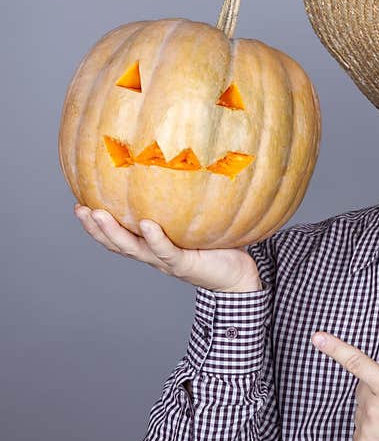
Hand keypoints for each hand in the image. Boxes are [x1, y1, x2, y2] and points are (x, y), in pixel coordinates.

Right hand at [73, 204, 262, 291]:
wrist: (238, 277)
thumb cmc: (218, 246)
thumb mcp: (196, 222)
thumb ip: (184, 202)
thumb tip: (181, 164)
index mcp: (151, 244)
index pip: (118, 234)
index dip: (96, 224)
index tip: (78, 204)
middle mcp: (153, 254)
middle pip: (116, 243)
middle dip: (95, 227)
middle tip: (80, 209)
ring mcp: (166, 261)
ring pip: (133, 248)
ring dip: (113, 232)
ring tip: (98, 214)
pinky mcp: (184, 264)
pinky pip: (165, 251)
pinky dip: (154, 238)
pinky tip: (145, 224)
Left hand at [311, 331, 378, 440]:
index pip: (359, 364)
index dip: (336, 348)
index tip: (317, 337)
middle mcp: (375, 411)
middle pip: (362, 387)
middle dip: (377, 388)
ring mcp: (366, 432)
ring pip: (361, 408)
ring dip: (375, 410)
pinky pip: (359, 428)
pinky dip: (371, 429)